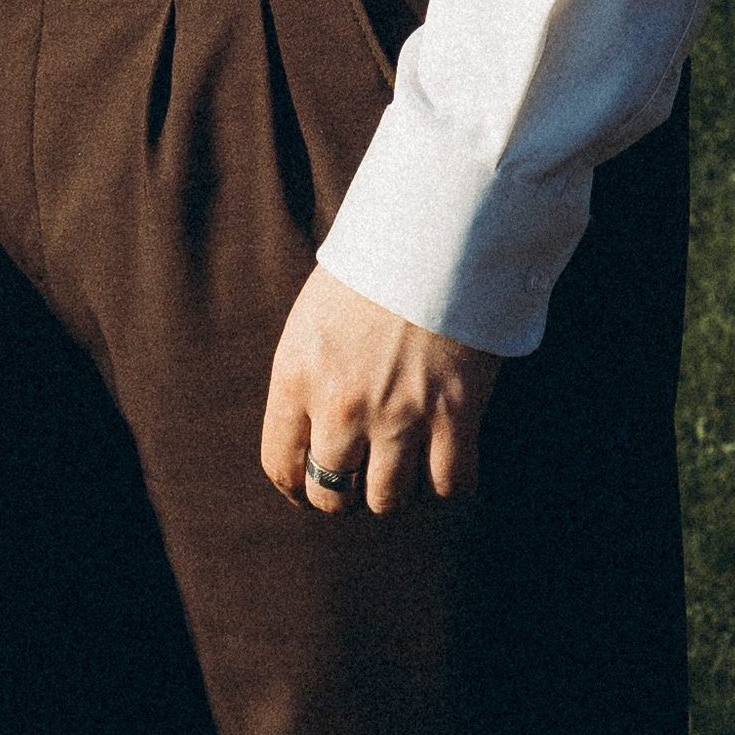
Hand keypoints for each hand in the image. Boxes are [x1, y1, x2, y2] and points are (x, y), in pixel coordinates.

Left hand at [261, 262, 499, 516]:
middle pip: (331, 494)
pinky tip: (442, 460)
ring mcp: (399, 415)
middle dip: (342, 494)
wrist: (432, 235)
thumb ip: (306, 376)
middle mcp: (340, 406)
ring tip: (400, 465)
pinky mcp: (453, 415)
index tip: (308, 485)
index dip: (295, 485)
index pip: (280, 464)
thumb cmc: (371, 269)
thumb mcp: (313, 318)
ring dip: (392, 490)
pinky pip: (448, 484)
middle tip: (357, 476)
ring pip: (387, 499)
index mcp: (296, 376)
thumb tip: (311, 431)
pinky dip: (445, 482)